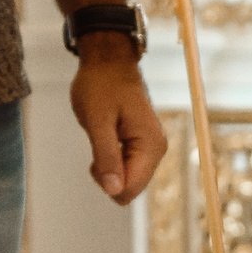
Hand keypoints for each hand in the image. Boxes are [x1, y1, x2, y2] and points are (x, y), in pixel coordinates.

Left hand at [70, 42, 167, 203]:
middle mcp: (156, 150)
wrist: (108, 62)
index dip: (106, 183)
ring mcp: (151, 148)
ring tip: (101, 139)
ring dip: (108, 168)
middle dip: (108, 177)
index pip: (130, 189)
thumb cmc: (101, 86)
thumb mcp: (97, 121)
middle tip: (97, 146)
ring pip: (127, 180)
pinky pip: (127, 169)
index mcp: (150, 146)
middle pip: (130, 188)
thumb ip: (106, 156)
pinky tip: (105, 140)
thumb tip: (113, 190)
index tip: (94, 160)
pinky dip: (111, 162)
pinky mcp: (143, 145)